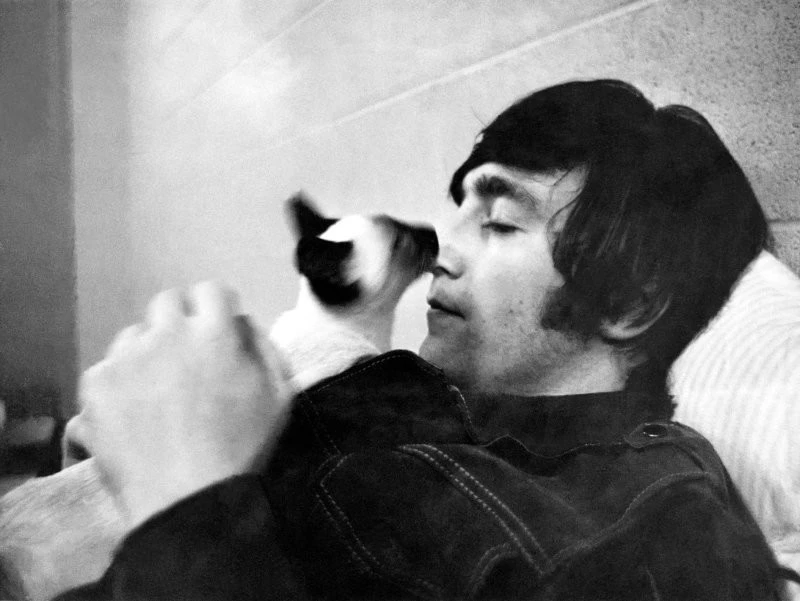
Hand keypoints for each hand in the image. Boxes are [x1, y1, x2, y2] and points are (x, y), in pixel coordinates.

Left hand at [69, 281, 290, 527]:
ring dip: (147, 352)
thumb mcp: (280, 397)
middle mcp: (168, 333)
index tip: (216, 329)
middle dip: (179, 322)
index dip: (216, 308)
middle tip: (185, 357)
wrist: (187, 500)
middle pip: (167, 303)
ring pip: (134, 336)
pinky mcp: (96, 384)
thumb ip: (265, 348)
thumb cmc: (242, 449)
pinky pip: (105, 369)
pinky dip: (117, 385)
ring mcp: (127, 357)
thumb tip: (243, 323)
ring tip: (154, 391)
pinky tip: (129, 414)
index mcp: (215, 333)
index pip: (212, 290)